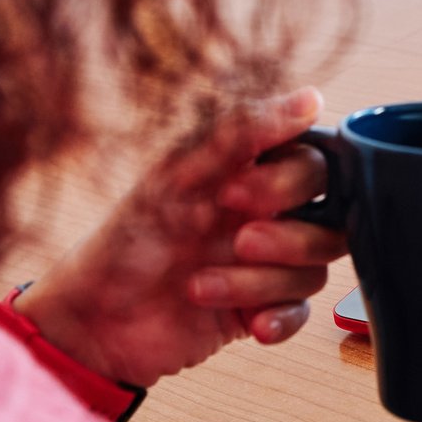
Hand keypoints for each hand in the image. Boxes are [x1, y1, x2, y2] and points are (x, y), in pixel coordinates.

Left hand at [17, 87, 346, 387]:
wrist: (92, 321)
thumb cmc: (124, 241)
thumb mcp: (177, 175)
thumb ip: (243, 130)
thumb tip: (310, 97)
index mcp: (248, 174)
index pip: (315, 163)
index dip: (292, 180)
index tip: (238, 192)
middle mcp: (263, 217)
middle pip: (329, 219)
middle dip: (287, 236)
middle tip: (237, 239)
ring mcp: (264, 266)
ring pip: (313, 270)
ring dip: (262, 281)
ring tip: (202, 285)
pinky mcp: (259, 310)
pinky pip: (300, 314)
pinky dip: (279, 319)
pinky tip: (250, 324)